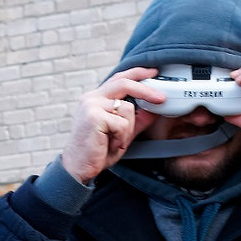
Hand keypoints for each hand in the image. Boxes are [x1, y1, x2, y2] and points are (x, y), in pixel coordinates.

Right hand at [62, 68, 163, 183]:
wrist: (78, 167)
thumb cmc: (97, 151)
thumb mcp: (122, 133)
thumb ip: (136, 120)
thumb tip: (154, 109)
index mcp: (96, 98)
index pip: (119, 79)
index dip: (137, 73)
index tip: (153, 72)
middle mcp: (91, 98)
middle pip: (125, 83)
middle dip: (146, 90)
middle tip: (161, 98)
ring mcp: (91, 106)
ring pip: (128, 108)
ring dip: (128, 129)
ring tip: (116, 141)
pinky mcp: (94, 117)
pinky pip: (122, 123)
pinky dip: (122, 137)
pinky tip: (111, 144)